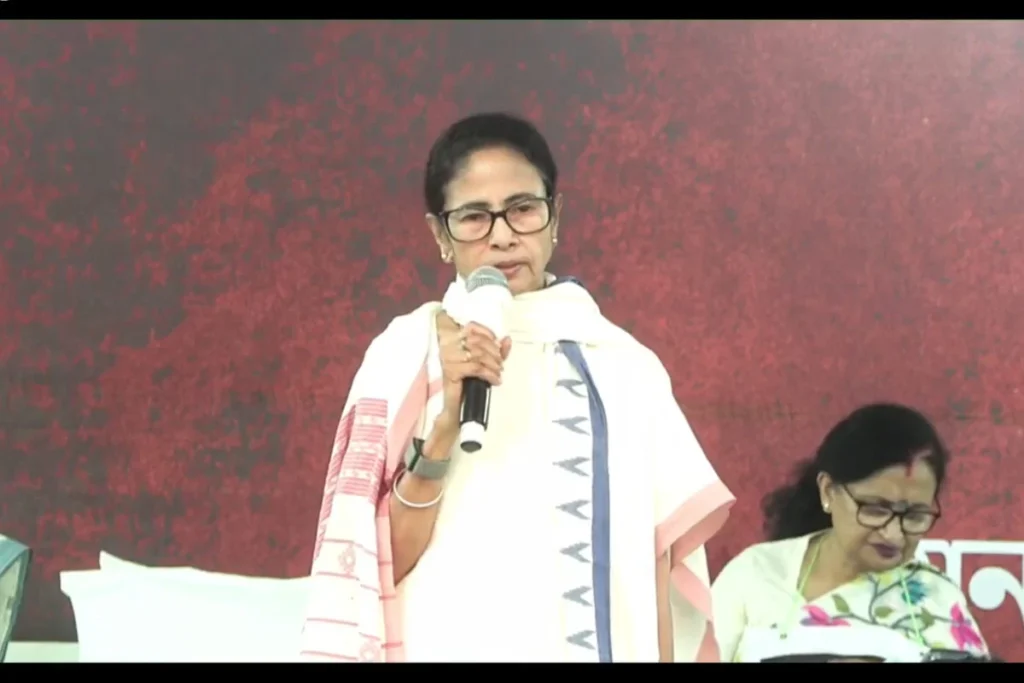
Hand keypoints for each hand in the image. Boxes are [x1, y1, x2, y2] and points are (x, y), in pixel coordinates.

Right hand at [433, 311, 510, 436]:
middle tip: (500, 365)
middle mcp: (447, 346)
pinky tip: (495, 380)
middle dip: (494, 353)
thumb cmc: (467, 385)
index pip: (471, 327)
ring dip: (494, 364)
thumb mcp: (484, 364)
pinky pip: (476, 368)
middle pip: (477, 341)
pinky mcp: (450, 371)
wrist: (456, 408)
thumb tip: (507, 339)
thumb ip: (495, 350)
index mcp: (451, 339)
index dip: (488, 334)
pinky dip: (490, 374)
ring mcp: (447, 358)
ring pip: (478, 354)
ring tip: (498, 374)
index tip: (498, 346)